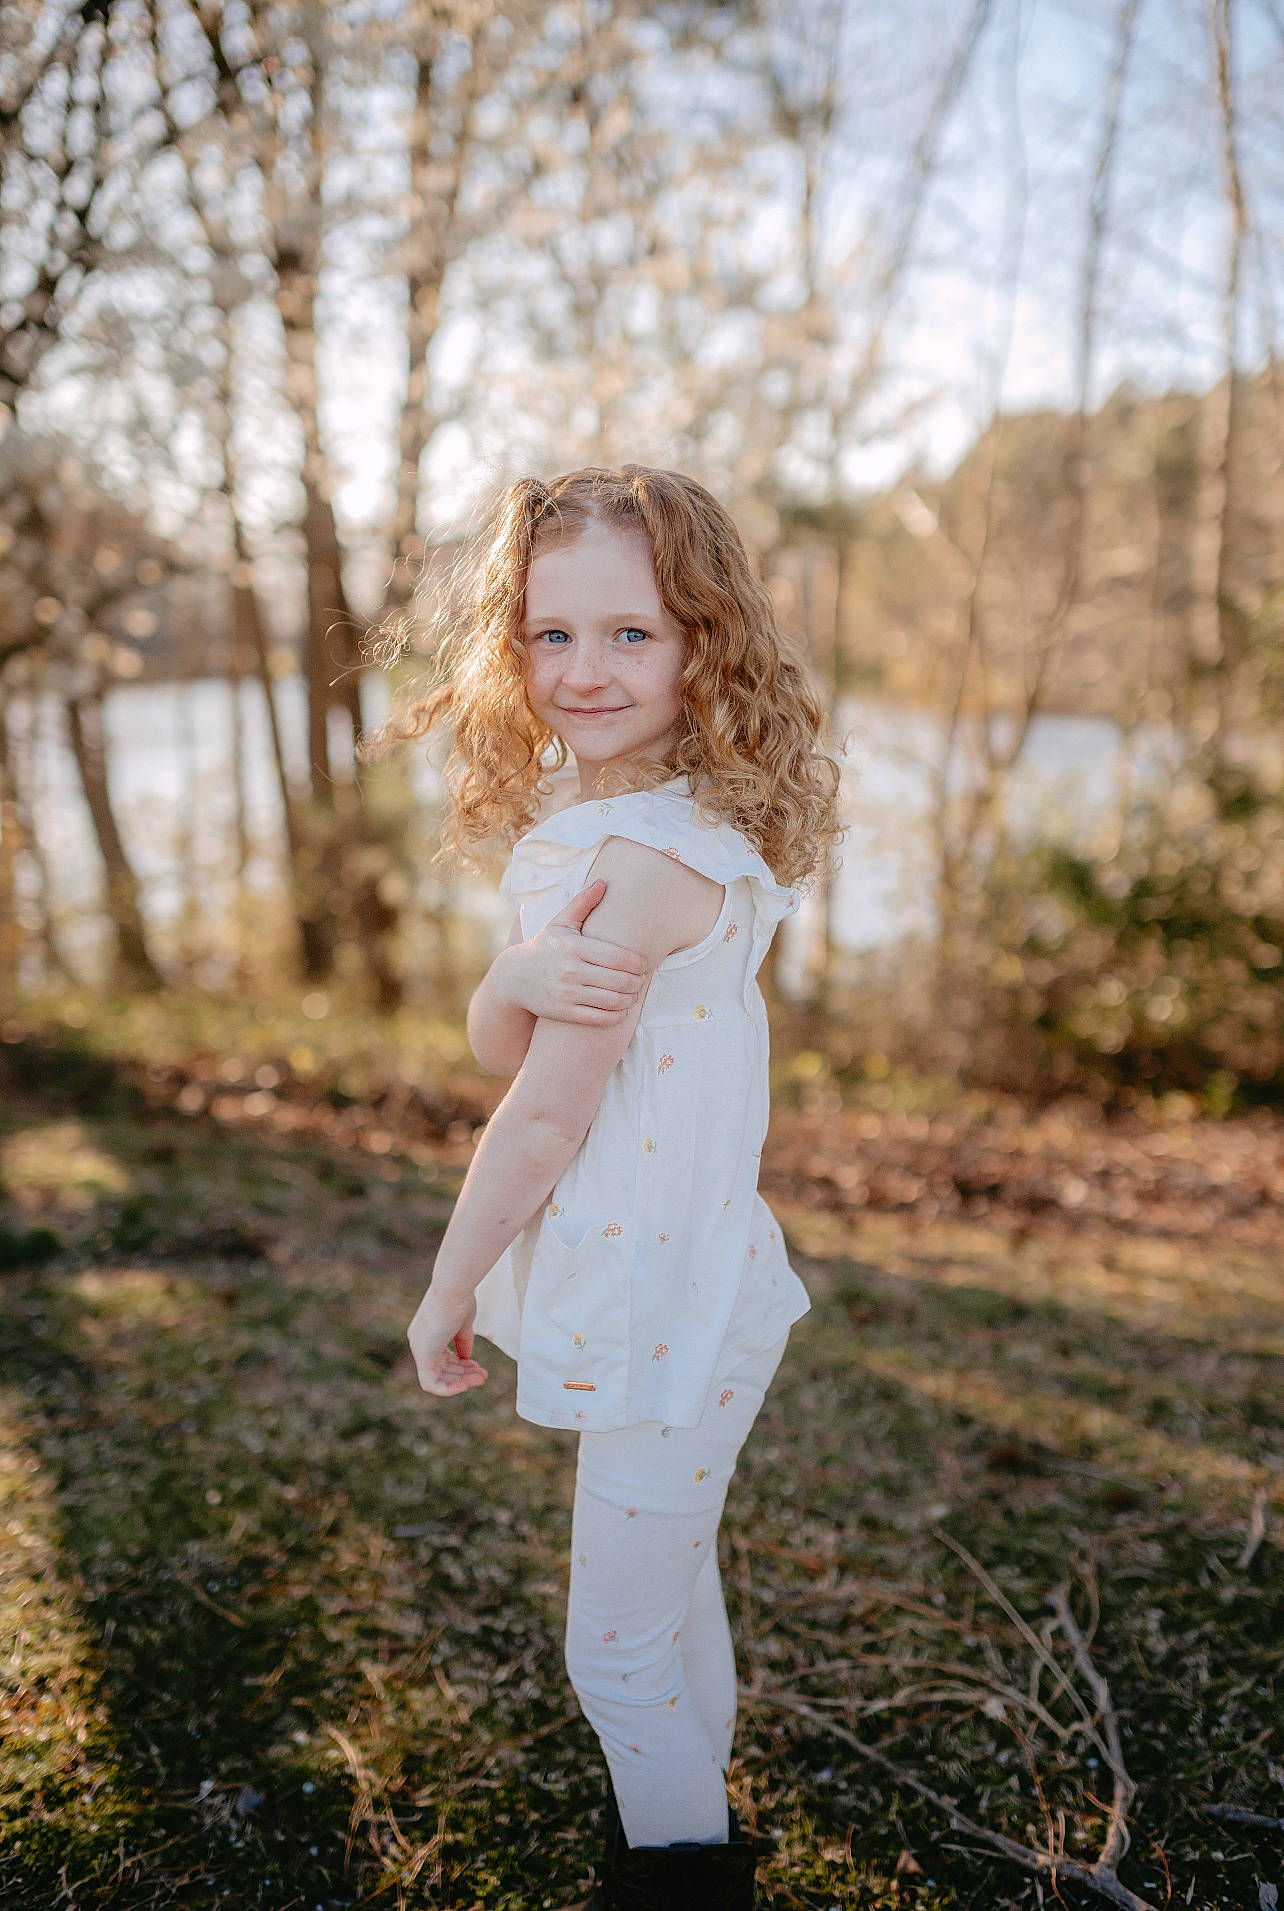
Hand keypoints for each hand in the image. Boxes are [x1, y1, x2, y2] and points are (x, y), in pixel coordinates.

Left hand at [407, 1287, 488, 1396]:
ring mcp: (419, 1349)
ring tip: (481, 1378)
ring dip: (461, 1381)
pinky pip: (431, 1384)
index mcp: (427, 1333)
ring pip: (438, 1378)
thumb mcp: (463, 1323)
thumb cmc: (460, 1299)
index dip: (460, 1365)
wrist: (453, 1288)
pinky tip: (466, 1385)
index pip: (442, 1357)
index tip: (477, 1365)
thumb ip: (463, 1342)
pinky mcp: (423, 1356)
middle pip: (441, 1369)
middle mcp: (420, 1342)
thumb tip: (466, 1359)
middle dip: (464, 1374)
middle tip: (483, 1376)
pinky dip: (449, 1388)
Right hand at [499, 879, 647, 1024]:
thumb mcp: (560, 923)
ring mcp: (567, 994)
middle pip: (619, 980)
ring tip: (634, 994)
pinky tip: (622, 1010)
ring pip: (612, 1001)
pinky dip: (617, 1016)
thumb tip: (604, 882)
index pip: (617, 957)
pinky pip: (599, 1019)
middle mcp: (571, 971)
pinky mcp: (564, 1013)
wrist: (514, 978)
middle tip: (641, 980)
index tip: (644, 965)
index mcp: (574, 947)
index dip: (637, 963)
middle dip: (637, 982)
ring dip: (630, 999)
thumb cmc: (545, 947)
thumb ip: (583, 903)